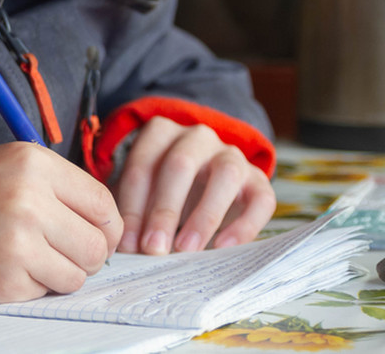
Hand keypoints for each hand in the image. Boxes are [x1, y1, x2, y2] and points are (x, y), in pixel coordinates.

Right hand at [0, 142, 122, 302]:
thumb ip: (49, 184)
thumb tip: (97, 217)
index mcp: (33, 162)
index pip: (103, 202)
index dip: (106, 225)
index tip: (95, 235)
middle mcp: (31, 199)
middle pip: (98, 244)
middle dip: (86, 255)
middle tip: (61, 254)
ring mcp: (18, 243)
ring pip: (78, 274)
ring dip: (60, 274)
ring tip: (26, 261)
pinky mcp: (3, 282)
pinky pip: (43, 292)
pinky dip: (30, 288)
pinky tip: (0, 270)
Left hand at [113, 117, 275, 254]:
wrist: (209, 182)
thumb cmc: (166, 192)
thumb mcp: (145, 193)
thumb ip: (134, 213)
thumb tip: (124, 251)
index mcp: (162, 133)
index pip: (144, 164)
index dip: (133, 206)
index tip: (128, 244)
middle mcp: (199, 137)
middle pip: (180, 165)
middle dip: (164, 209)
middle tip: (153, 248)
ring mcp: (232, 155)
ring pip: (225, 175)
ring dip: (204, 215)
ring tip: (186, 249)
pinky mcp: (258, 180)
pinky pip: (260, 199)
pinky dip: (243, 225)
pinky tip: (222, 247)